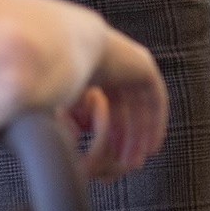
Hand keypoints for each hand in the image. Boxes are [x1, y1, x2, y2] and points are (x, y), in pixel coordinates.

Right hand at [64, 27, 165, 180]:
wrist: (68, 46)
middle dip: (126, 137)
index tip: (109, 157)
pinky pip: (155, 100)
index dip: (109, 132)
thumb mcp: (59, 99)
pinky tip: (150, 146)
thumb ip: (66, 116)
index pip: (107, 104)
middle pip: (126, 108)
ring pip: (141, 107)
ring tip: (135, 162)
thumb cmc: (54, 73)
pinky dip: (155, 124)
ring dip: (140, 135)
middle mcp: (114, 64)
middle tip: (124, 164)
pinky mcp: (144, 66)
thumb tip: (69, 141)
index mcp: (92, 68)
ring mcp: (130, 63)